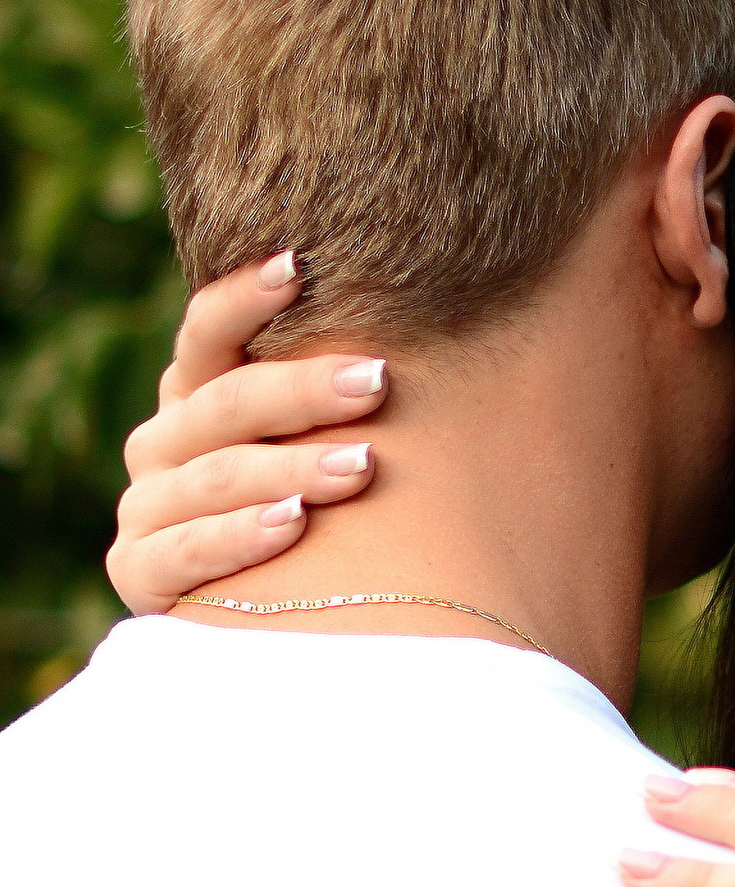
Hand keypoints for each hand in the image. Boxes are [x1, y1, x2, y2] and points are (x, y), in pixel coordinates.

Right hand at [108, 253, 386, 614]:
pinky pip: (183, 552)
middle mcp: (163, 445)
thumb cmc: (336, 514)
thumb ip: (350, 394)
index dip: (242, 298)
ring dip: (290, 468)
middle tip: (379, 382)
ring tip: (362, 465)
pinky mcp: (139, 575)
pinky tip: (292, 524)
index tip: (299, 266)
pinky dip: (238, 536)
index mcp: (199, 397)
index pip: (206, 333)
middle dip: (303, 390)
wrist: (287, 620)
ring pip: (214, 476)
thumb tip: (442, 320)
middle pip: (224, 404)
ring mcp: (147, 509)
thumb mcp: (333, 444)